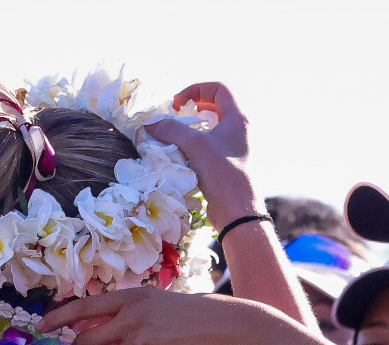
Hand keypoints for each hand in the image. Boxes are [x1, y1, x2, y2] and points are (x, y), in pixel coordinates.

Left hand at [40, 288, 304, 344]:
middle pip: (86, 340)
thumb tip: (96, 329)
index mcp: (132, 298)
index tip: (42, 325)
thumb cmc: (194, 315)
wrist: (229, 327)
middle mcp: (132, 317)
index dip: (58, 316)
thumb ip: (128, 313)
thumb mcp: (157, 303)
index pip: (83, 306)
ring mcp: (143, 341)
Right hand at [146, 82, 254, 221]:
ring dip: (190, 130)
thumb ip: (171, 130)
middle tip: (175, 118)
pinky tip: (180, 155)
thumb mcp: (194, 146)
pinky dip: (194, 147)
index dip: (196, 89)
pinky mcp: (227, 165)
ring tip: (174, 137)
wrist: (237, 212)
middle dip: (192, 110)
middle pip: (214, 107)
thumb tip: (149, 125)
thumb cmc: (222, 174)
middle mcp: (239, 130)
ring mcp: (234, 148)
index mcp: (238, 118)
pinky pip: (209, 147)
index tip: (178, 103)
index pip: (218, 89)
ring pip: (210, 129)